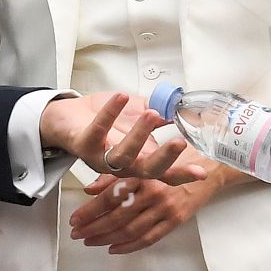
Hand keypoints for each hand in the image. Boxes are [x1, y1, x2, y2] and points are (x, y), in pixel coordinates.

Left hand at [41, 93, 207, 186]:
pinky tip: (121, 97)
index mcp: (138, 159)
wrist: (68, 118)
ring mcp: (102, 157)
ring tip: (152, 113)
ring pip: (123, 156)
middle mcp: (122, 164)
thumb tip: (179, 108)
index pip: (164, 172)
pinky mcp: (83, 144)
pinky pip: (97, 131)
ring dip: (139, 134)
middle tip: (180, 142)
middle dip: (165, 158)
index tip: (202, 171)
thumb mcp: (138, 115)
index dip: (182, 173)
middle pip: (147, 170)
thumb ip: (158, 113)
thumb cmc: (106, 121)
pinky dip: (110, 113)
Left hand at [69, 171, 221, 254]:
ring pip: (130, 230)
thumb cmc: (172, 162)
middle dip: (93, 228)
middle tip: (77, 234)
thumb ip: (115, 176)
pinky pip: (149, 238)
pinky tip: (114, 248)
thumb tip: (89, 190)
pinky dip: (129, 246)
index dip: (89, 210)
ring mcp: (165, 208)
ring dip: (106, 239)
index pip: (109, 196)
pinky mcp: (175, 220)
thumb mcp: (142, 162)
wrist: (208, 168)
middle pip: (116, 216)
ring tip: (90, 242)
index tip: (74, 220)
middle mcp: (152, 191)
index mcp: (141, 175)